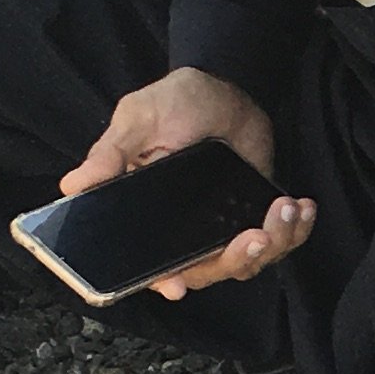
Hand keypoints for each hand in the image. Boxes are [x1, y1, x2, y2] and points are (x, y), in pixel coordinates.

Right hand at [59, 67, 312, 300]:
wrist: (224, 87)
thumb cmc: (174, 103)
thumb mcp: (137, 120)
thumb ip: (111, 154)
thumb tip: (74, 185)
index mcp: (147, 216)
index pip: (150, 262)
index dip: (161, 280)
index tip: (175, 286)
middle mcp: (183, 230)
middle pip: (207, 271)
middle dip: (236, 259)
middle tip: (255, 235)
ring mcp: (220, 227)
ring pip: (247, 262)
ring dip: (274, 243)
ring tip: (284, 207)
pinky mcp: (252, 217)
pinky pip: (277, 242)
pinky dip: (295, 230)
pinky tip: (300, 208)